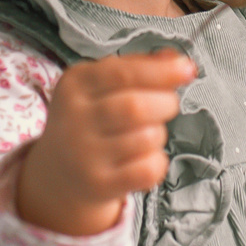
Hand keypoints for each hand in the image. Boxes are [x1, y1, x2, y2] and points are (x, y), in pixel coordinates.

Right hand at [19, 50, 195, 237]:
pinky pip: (148, 170)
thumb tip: (177, 60)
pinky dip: (157, 162)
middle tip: (166, 106)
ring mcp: (85, 155)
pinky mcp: (99, 184)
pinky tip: (142, 158)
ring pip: (147, 138)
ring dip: (159, 134)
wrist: (58, 171)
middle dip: (165, 103)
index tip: (187, 69)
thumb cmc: (90, 119)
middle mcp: (75, 118)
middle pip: (136, 107)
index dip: (160, 71)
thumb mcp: (100, 85)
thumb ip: (138, 67)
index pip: (122, 73)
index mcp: (76, 84)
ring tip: (143, 135)